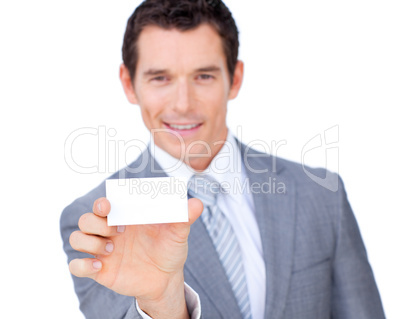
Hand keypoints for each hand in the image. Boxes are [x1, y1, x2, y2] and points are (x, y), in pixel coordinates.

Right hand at [69, 197, 202, 317]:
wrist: (166, 279)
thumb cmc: (170, 250)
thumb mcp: (178, 234)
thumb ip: (184, 218)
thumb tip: (197, 203)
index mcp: (125, 217)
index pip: (103, 204)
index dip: (101, 203)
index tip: (109, 207)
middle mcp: (110, 231)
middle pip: (86, 219)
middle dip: (95, 222)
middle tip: (117, 230)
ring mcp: (103, 250)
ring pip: (77, 238)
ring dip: (90, 242)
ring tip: (113, 248)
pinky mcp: (100, 270)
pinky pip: (76, 266)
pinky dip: (82, 265)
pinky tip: (100, 267)